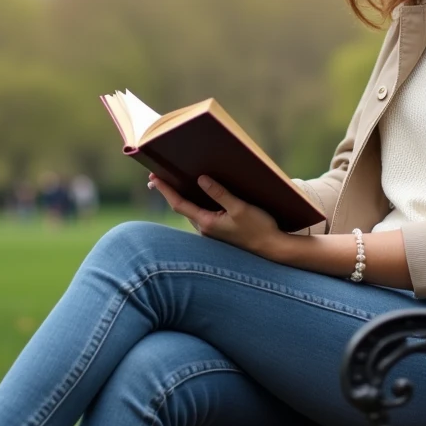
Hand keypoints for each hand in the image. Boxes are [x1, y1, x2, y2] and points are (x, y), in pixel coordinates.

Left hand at [149, 173, 285, 257]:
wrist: (272, 248)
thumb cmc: (259, 228)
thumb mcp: (240, 208)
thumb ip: (220, 193)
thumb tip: (201, 179)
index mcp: (207, 223)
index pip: (179, 204)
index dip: (165, 190)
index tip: (153, 178)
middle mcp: (205, 229)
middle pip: (182, 207)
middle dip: (169, 192)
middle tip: (157, 177)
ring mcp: (211, 232)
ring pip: (191, 211)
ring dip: (181, 197)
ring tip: (173, 182)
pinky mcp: (219, 232)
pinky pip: (201, 214)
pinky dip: (194, 203)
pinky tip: (197, 195)